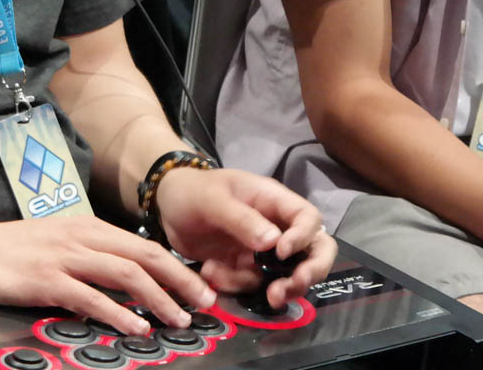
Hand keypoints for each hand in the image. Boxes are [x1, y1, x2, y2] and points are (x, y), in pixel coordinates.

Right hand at [0, 215, 215, 337]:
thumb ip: (91, 257)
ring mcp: (64, 257)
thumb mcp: (58, 244)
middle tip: (204, 304)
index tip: (200, 287)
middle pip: (144, 256)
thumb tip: (127, 280)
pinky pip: (90, 296)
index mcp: (88, 228)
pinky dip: (117, 312)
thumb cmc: (8, 251)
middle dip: (180, 280)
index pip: (144, 245)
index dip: (177, 267)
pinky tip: (134, 327)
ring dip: (157, 297)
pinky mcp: (45, 279)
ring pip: (125, 273)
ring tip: (178, 319)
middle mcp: (81, 237)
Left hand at [154, 166, 335, 307]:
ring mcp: (264, 251)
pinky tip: (210, 271)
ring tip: (223, 278)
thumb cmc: (194, 192)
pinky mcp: (247, 268)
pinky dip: (233, 284)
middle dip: (307, 274)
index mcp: (275, 202)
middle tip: (285, 291)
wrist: (168, 207)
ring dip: (260, 285)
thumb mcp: (213, 199)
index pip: (309, 219)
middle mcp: (278, 227)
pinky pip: (252, 285)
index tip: (280, 253)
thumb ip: (242, 218)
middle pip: (315, 252)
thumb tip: (274, 242)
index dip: (303, 238)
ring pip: (286, 276)